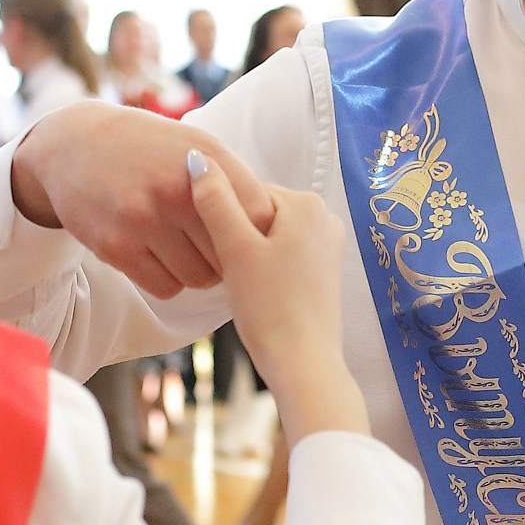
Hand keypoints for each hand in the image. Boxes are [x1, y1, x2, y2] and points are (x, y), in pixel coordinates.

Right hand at [8, 101, 276, 298]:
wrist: (73, 145)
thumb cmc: (146, 147)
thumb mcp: (193, 143)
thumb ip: (232, 178)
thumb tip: (274, 221)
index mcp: (207, 158)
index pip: (259, 216)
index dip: (259, 233)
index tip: (252, 239)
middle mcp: (178, 188)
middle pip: (231, 252)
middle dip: (229, 257)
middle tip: (217, 252)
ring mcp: (145, 218)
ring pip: (200, 277)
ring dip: (198, 272)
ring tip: (186, 252)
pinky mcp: (117, 246)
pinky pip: (166, 287)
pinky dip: (168, 279)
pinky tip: (160, 260)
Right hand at [188, 151, 366, 437]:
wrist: (303, 365)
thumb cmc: (270, 309)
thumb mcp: (235, 250)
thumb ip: (215, 201)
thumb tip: (197, 159)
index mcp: (306, 203)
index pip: (244, 190)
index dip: (218, 215)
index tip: (208, 244)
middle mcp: (324, 218)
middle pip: (257, 212)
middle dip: (234, 235)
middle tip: (225, 268)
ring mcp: (326, 246)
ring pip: (267, 235)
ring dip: (245, 254)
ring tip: (241, 284)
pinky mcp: (323, 272)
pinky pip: (281, 255)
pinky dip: (263, 268)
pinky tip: (255, 293)